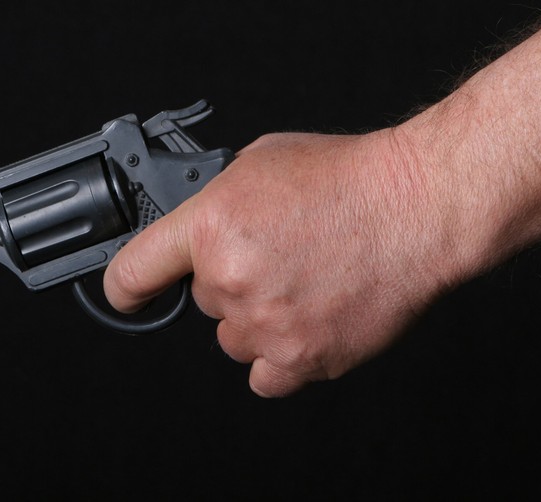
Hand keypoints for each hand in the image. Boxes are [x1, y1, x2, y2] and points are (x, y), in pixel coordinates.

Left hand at [104, 128, 460, 396]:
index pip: (132, 273)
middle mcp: (230, 279)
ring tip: (301, 285)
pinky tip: (302, 324)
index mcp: (211, 226)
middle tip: (275, 257)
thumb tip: (196, 229)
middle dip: (229, 283)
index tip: (129, 296)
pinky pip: (265, 377)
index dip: (124, 289)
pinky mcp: (304, 358)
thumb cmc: (349, 178)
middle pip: (202, 302)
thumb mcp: (260, 163)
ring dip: (256, 320)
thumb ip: (216, 203)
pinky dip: (278, 356)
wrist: (416, 207)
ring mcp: (267, 324)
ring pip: (234, 339)